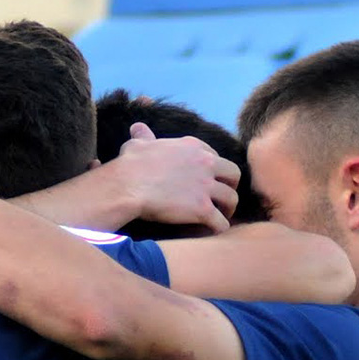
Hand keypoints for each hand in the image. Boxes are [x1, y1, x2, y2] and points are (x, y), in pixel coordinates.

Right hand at [114, 123, 240, 233]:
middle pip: (232, 174)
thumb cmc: (129, 165)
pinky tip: (211, 231)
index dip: (212, 170)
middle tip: (219, 198)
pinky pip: (220, 222)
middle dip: (229, 186)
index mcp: (192, 147)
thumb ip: (144, 136)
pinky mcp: (202, 209)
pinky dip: (218, 228)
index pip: (214, 157)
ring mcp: (205, 186)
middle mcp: (205, 163)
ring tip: (218, 217)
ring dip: (227, 209)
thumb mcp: (138, 144)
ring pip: (231, 199)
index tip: (205, 180)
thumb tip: (137, 127)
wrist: (126, 186)